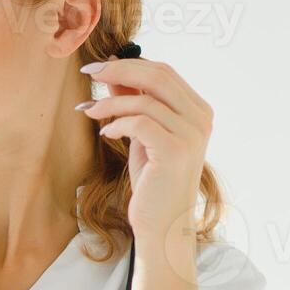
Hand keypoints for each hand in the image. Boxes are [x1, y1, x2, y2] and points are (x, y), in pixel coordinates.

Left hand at [78, 57, 213, 257]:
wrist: (163, 225)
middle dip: (118, 71)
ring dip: (110, 103)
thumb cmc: (153, 182)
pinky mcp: (176, 151)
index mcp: (197, 110)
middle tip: (89, 73)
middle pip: (157, 76)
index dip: (128, 64)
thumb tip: (112, 71)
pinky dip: (117, 124)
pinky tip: (106, 134)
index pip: (163, 72)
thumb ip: (133, 103)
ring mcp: (192, 135)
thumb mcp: (142, 135)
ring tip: (90, 112)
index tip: (97, 67)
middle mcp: (200, 119)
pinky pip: (139, 123)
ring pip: (144, 101)